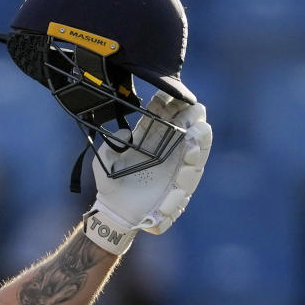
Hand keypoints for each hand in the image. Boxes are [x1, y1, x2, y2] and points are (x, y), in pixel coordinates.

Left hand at [83, 91, 211, 253]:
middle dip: (190, 117)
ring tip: (199, 129)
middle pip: (185, 129)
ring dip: (198, 139)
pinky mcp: (178, 187)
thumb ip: (111, 146)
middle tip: (193, 107)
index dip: (167, 104)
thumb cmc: (110, 186)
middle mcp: (166, 152)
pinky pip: (189, 175)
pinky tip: (193, 152)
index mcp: (149, 141)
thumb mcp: (105, 163)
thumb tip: (125, 134)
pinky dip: (192, 164)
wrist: (116, 212)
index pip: (162, 117)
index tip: (169, 92)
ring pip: (194, 150)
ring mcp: (175, 168)